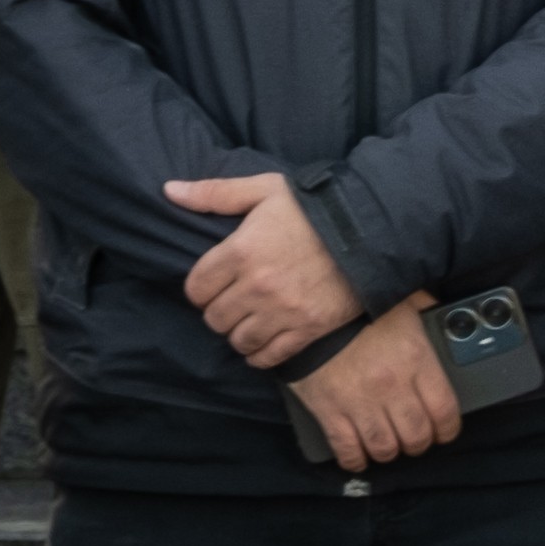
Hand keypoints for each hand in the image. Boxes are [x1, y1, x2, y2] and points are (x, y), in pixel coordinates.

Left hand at [167, 171, 359, 363]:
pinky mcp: (308, 328)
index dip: (201, 289)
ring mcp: (283, 311)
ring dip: (240, 333)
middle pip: (214, 318)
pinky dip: (261, 354)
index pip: (196, 288)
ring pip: (238, 340)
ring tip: (251, 321)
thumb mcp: (265, 189)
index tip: (215, 284)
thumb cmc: (316, 207)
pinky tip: (265, 341)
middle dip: (220, 311)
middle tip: (235, 302)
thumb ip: (215, 193)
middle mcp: (257, 286)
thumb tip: (169, 191)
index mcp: (240, 251)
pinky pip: (269, 356)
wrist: (374, 229)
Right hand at [289, 297, 464, 473]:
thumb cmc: (359, 305)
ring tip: (390, 447)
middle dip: (420, 443)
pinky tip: (359, 458)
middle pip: (416, 435)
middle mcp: (392, 387)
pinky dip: (355, 460)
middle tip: (417, 440)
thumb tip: (447, 318)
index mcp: (416, 361)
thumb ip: (429, 315)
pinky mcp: (329, 411)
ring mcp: (360, 403)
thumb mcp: (405, 303)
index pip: (445, 410)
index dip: (448, 428)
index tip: (446, 432)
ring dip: (390, 452)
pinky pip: (346, 448)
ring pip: (384, 447)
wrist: (309, 313)